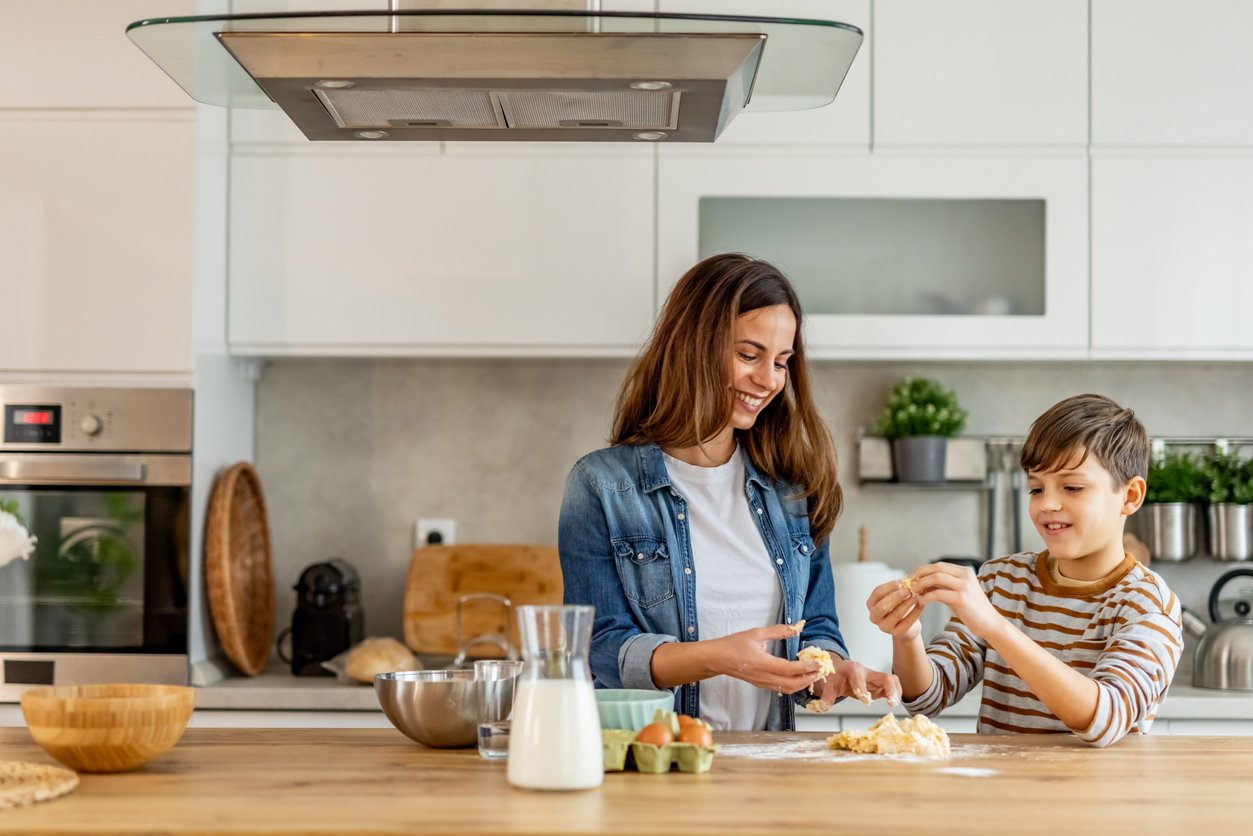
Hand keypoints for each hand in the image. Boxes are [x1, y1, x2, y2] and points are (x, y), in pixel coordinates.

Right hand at [709, 623, 824, 694]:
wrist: (717, 658)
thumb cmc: (734, 644)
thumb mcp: (757, 633)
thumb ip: (778, 631)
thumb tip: (796, 627)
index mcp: (763, 663)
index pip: (790, 669)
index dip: (806, 668)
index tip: (818, 663)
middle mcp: (764, 676)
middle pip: (792, 685)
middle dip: (808, 679)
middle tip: (820, 671)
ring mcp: (762, 683)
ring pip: (786, 689)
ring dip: (802, 684)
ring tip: (812, 675)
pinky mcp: (760, 684)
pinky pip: (780, 688)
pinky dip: (792, 685)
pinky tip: (798, 678)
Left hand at [814, 658, 901, 706]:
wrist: (839, 669)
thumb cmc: (834, 675)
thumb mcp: (828, 685)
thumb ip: (826, 697)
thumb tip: (821, 708)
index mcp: (852, 671)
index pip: (860, 679)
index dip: (863, 689)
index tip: (866, 701)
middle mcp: (867, 672)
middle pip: (884, 677)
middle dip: (890, 689)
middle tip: (892, 703)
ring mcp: (874, 678)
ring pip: (892, 680)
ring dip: (896, 692)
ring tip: (894, 704)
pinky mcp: (879, 685)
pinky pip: (892, 687)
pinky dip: (896, 694)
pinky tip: (895, 702)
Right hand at [867, 577, 923, 640]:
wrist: (905, 627)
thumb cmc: (898, 607)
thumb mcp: (894, 597)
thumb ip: (897, 590)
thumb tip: (908, 581)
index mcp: (871, 605)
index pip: (877, 593)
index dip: (889, 586)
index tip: (900, 582)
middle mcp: (874, 617)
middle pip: (883, 606)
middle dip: (896, 597)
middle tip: (908, 590)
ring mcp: (884, 627)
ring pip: (895, 614)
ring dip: (907, 604)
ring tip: (916, 596)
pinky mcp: (896, 633)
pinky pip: (907, 622)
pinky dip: (915, 612)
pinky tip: (921, 605)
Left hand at [910, 562, 1001, 638]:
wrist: (990, 624)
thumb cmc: (971, 610)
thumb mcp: (955, 594)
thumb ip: (942, 586)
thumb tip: (921, 583)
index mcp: (964, 571)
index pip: (938, 565)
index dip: (922, 571)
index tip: (911, 578)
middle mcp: (965, 575)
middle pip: (935, 568)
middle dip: (918, 574)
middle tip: (907, 583)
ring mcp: (964, 585)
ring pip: (935, 578)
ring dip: (920, 584)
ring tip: (912, 592)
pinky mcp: (962, 598)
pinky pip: (938, 593)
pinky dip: (926, 597)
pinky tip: (920, 602)